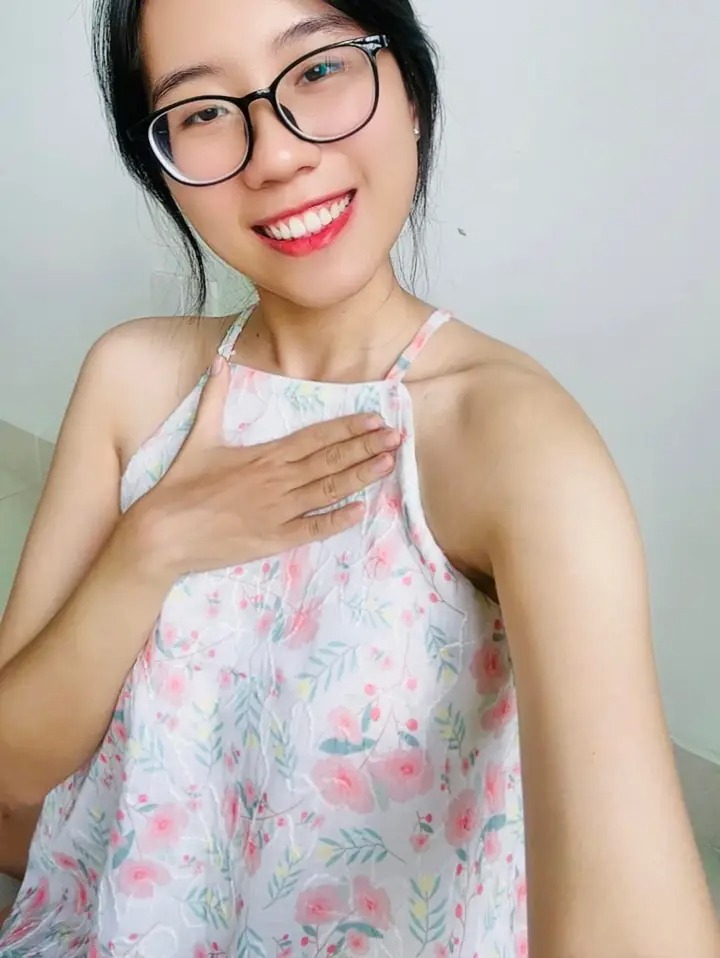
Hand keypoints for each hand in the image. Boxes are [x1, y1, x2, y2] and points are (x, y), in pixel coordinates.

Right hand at [136, 355, 401, 575]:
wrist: (162, 534)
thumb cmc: (180, 487)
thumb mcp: (198, 437)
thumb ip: (214, 398)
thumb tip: (220, 358)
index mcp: (264, 455)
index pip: (315, 437)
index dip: (347, 427)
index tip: (375, 418)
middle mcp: (277, 480)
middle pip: (331, 461)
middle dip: (366, 447)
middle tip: (398, 437)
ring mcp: (278, 512)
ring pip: (329, 491)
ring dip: (361, 477)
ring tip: (389, 464)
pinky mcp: (273, 540)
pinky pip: (313, 529)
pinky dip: (338, 520)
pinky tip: (361, 511)